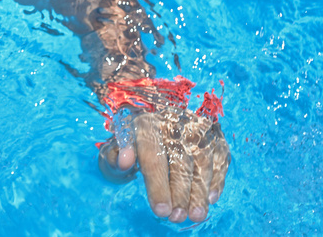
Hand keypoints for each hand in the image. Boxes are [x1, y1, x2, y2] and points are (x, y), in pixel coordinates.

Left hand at [98, 106, 229, 222]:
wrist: (154, 119)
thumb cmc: (134, 139)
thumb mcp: (118, 146)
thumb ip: (116, 154)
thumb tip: (124, 161)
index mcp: (147, 123)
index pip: (153, 156)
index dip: (157, 185)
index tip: (160, 211)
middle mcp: (174, 122)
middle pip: (181, 161)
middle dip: (180, 193)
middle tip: (177, 217)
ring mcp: (197, 127)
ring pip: (203, 161)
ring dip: (200, 191)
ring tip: (196, 215)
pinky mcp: (214, 134)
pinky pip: (220, 157)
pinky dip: (217, 179)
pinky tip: (210, 199)